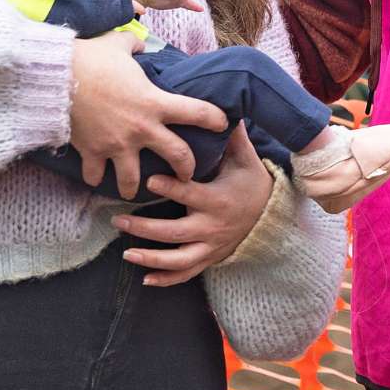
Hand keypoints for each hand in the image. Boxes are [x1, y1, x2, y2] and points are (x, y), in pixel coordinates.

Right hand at [68, 32, 229, 199]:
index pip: (197, 112)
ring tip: (136, 191)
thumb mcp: (117, 43)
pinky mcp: (92, 152)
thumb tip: (138, 42)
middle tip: (187, 175)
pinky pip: (96, 175)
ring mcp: (117, 144)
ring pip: (135, 179)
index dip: (214, 119)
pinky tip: (96, 179)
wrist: (54, 76)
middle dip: (187, 169)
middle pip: (179, 156)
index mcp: (155, 101)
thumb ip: (133, 45)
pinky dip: (95, 178)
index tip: (222, 124)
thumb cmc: (89, 57)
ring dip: (136, 187)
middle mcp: (142, 128)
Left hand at [114, 123, 273, 285]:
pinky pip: (187, 274)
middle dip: (144, 227)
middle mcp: (212, 227)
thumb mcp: (246, 160)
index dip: (170, 188)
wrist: (271, 217)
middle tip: (118, 218)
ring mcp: (210, 247)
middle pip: (175, 232)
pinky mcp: (209, 258)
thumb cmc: (252, 185)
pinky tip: (145, 279)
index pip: (190, 195)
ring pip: (178, 259)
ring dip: (150, 258)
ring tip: (126, 252)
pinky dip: (166, 279)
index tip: (148, 181)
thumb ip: (233, 138)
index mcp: (218, 200)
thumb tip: (226, 110)